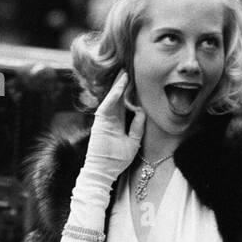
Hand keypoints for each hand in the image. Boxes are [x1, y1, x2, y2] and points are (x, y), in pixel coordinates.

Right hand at [83, 71, 146, 187]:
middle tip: (129, 70)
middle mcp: (111, 119)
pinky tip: (120, 87)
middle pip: (118, 98)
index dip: (131, 94)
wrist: (104, 171)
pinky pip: (106, 105)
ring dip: (118, 86)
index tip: (138, 83)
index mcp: (119, 124)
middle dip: (123, 85)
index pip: (125, 105)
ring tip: (124, 72)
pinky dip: (113, 96)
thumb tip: (142, 110)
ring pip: (112, 99)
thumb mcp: (134, 142)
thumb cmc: (117, 160)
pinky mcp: (99, 122)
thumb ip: (138, 127)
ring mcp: (104, 120)